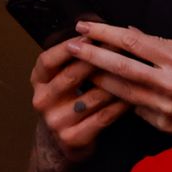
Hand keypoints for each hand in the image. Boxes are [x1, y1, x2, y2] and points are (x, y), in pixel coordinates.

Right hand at [30, 38, 129, 161]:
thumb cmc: (69, 101)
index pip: (47, 60)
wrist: (62, 141)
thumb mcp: (61, 80)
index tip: (90, 34)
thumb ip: (73, 60)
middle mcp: (41, 100)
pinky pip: (102, 117)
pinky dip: (120, 106)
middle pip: (70, 76)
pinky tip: (133, 97)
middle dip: (97, 60)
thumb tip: (98, 30)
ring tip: (134, 72)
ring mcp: (55, 120)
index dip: (68, 47)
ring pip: (91, 97)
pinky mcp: (72, 137)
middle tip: (120, 47)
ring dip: (115, 84)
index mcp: (37, 81)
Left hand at [69, 21, 171, 135]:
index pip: (131, 41)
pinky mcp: (162, 124)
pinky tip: (105, 88)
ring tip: (78, 66)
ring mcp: (164, 105)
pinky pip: (134, 107)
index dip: (104, 32)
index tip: (84, 26)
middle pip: (119, 65)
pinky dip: (118, 97)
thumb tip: (130, 30)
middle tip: (70, 45)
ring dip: (97, 77)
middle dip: (90, 54)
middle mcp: (169, 82)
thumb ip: (162, 42)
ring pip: (120, 89)